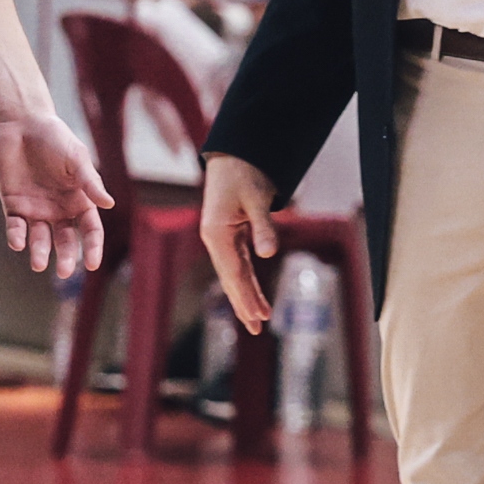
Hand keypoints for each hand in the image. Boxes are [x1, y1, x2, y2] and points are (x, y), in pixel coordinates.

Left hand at [0, 110, 111, 277]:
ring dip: (39, 252)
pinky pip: (15, 226)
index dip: (93, 247)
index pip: (90, 229)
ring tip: (38, 263)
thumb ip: (90, 182)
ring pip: (39, 238)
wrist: (22, 123)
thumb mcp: (77, 158)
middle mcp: (59, 209)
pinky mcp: (13, 204)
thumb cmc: (55, 138)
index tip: (93, 264)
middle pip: (65, 240)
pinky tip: (18, 242)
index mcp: (79, 200)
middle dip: (66, 257)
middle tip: (64, 272)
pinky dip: (16, 236)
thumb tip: (109, 205)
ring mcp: (36, 209)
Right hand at [200, 152, 278, 332]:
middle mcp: (215, 239)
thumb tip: (269, 252)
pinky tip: (255, 295)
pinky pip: (238, 263)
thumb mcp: (257, 198)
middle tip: (257, 328)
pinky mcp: (228, 234)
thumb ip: (263, 226)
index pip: (233, 272)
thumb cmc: (244, 173)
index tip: (257, 317)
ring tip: (258, 319)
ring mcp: (220, 238)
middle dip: (244, 304)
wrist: (234, 154)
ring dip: (246, 296)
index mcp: (216, 233)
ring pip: (234, 274)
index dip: (246, 296)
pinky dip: (247, 280)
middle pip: (230, 278)